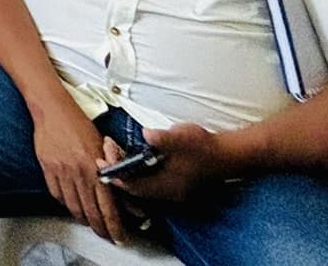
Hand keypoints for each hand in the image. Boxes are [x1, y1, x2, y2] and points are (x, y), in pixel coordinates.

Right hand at [33, 99, 124, 243]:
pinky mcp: (48, 170)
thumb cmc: (79, 123)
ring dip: (84, 219)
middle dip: (101, 229)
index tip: (119, 236)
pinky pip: (57, 195)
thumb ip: (115, 174)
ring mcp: (62, 173)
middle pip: (91, 212)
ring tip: (90, 222)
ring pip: (74, 207)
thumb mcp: (103, 147)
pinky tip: (72, 204)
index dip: (114, 226)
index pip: (108, 207)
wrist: (53, 109)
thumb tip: (127, 197)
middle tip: (106, 235)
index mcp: (96, 168)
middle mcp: (79, 173)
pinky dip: (66, 204)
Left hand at [108, 123, 229, 204]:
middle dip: (118, 173)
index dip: (116, 175)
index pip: (134, 186)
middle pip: (135, 188)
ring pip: (142, 186)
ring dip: (128, 172)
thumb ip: (162, 138)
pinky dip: (138, 171)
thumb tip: (146, 134)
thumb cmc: (204, 146)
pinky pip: (150, 182)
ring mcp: (172, 190)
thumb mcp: (181, 138)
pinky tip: (133, 157)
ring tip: (115, 154)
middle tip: (105, 154)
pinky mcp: (175, 183)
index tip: (100, 162)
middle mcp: (168, 192)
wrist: (226, 154)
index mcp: (168, 186)